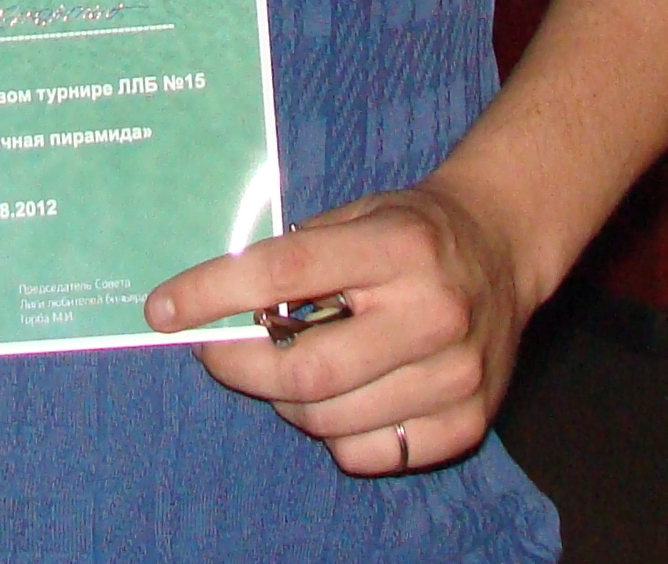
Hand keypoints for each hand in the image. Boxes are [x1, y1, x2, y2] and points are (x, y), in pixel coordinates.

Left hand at [142, 177, 533, 475]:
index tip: (163, 309)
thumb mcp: (358, 213)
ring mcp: (456, 376)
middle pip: (306, 369)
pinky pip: (366, 453)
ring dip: (283, 399)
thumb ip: (296, 254)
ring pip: (329, 420)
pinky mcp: (466, 423)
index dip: (214, 293)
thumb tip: (212, 304)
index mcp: (402, 247)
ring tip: (283, 367)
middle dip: (239, 365)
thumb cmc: (413, 229)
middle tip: (213, 350)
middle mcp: (434, 313)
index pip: (287, 271)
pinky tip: (339, 395)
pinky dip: (332, 433)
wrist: (504, 248)